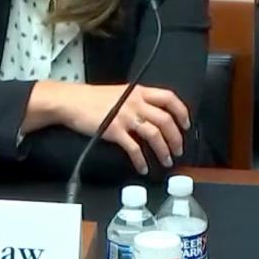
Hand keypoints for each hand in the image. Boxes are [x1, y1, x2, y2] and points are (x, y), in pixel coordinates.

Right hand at [61, 84, 190, 174]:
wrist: (71, 101)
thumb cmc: (93, 98)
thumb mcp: (121, 92)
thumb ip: (137, 100)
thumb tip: (153, 113)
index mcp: (139, 91)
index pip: (169, 98)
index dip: (182, 111)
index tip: (186, 124)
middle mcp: (135, 102)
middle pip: (166, 120)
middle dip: (176, 138)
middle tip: (178, 150)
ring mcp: (125, 116)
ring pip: (154, 134)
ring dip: (163, 151)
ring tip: (166, 161)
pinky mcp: (114, 130)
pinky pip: (134, 148)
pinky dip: (141, 160)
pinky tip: (143, 167)